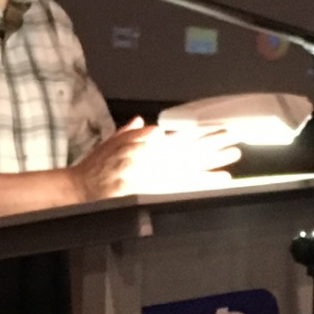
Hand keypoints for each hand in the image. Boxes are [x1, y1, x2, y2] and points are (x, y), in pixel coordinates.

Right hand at [75, 117, 240, 201]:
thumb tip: (144, 124)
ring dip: (213, 159)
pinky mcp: (153, 188)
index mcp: (142, 142)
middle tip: (234, 137)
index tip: (217, 128)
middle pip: (188, 147)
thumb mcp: (109, 143)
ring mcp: (152, 171)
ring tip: (234, 155)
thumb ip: (129, 133)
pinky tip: (220, 180)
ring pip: (190, 163)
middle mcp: (150, 154)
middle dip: (212, 142)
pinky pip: (184, 184)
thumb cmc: (92, 169)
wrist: (78, 190)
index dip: (199, 132)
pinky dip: (203, 181)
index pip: (177, 135)